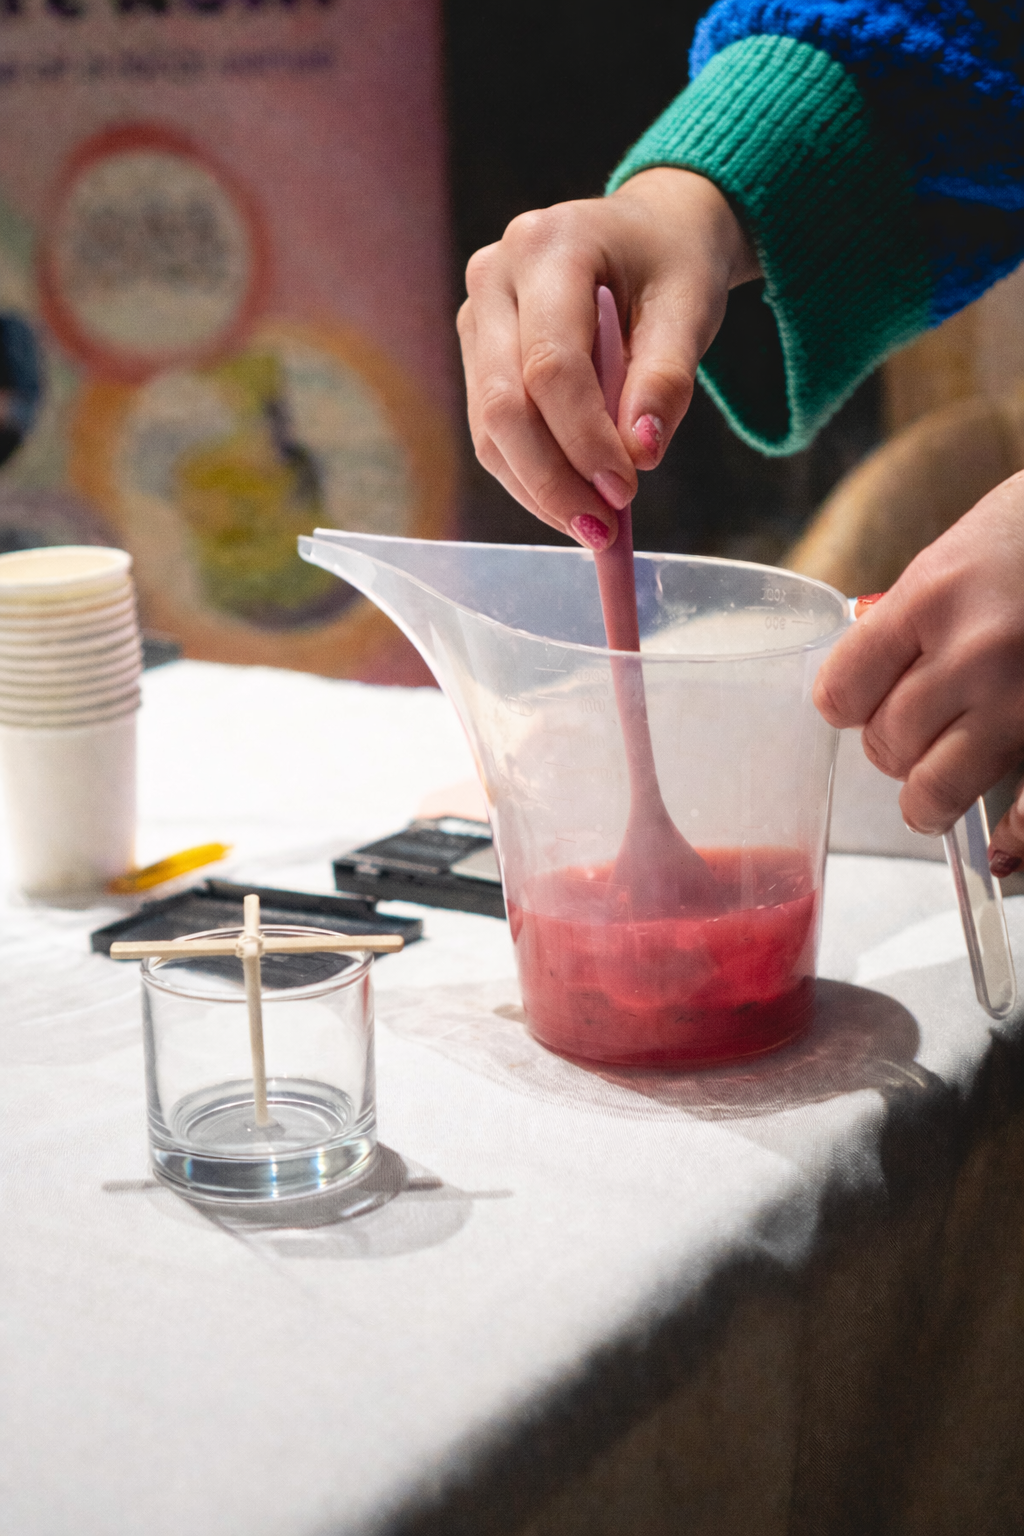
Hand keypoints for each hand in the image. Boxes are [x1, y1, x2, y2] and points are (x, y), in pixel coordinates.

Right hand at [457, 168, 758, 549]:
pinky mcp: (476, 353)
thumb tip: (641, 455)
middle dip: (552, 479)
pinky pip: (491, 432)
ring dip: (538, 489)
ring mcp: (476, 315)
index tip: (625, 493)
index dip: (585, 440)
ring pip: (489, 427)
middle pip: (503, 402)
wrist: (650, 232)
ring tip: (594, 527)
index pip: (552, 365)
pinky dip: (530, 477)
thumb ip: (666, 379)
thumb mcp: (691, 309)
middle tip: (602, 531)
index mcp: (549, 246)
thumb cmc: (672, 265)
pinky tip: (572, 501)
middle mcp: (495, 275)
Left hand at [813, 471, 1023, 870]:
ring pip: (938, 787)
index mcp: (929, 600)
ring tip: (931, 797)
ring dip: (928, 798)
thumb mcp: (951, 558)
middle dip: (890, 745)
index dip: (847, 704)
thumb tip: (862, 681)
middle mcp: (974, 653)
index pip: (842, 693)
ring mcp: (1023, 697)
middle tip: (908, 736)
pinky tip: (1003, 845)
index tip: (858, 705)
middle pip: (887, 743)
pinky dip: (1014, 838)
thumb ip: (905, 621)